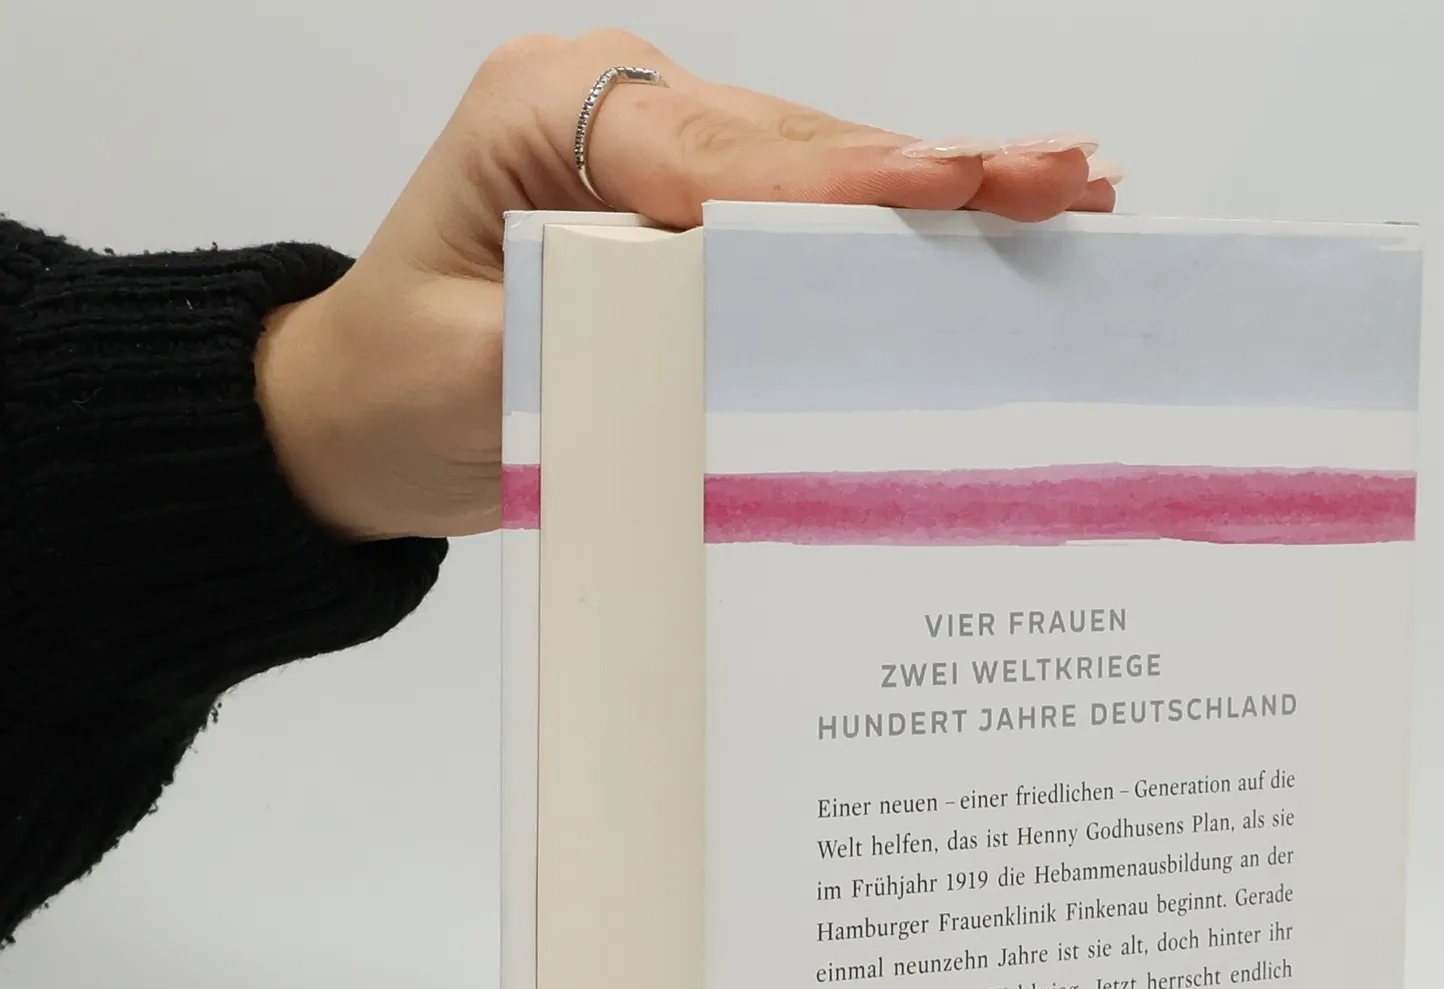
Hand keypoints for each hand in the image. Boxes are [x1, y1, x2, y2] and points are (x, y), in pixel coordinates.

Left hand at [256, 31, 1116, 541]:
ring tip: (1072, 184)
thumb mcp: (472, 376)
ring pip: (822, 168)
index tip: (946, 188)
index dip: (839, 185)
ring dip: (946, 184)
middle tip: (1062, 173)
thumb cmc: (396, 389)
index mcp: (546, 117)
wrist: (359, 412)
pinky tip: (998, 203)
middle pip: (797, 146)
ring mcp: (661, 148)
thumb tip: (717, 331)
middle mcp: (616, 109)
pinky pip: (810, 208)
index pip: (717, 160)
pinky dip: (903, 219)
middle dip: (932, 167)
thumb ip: (590, 340)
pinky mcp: (693, 204)